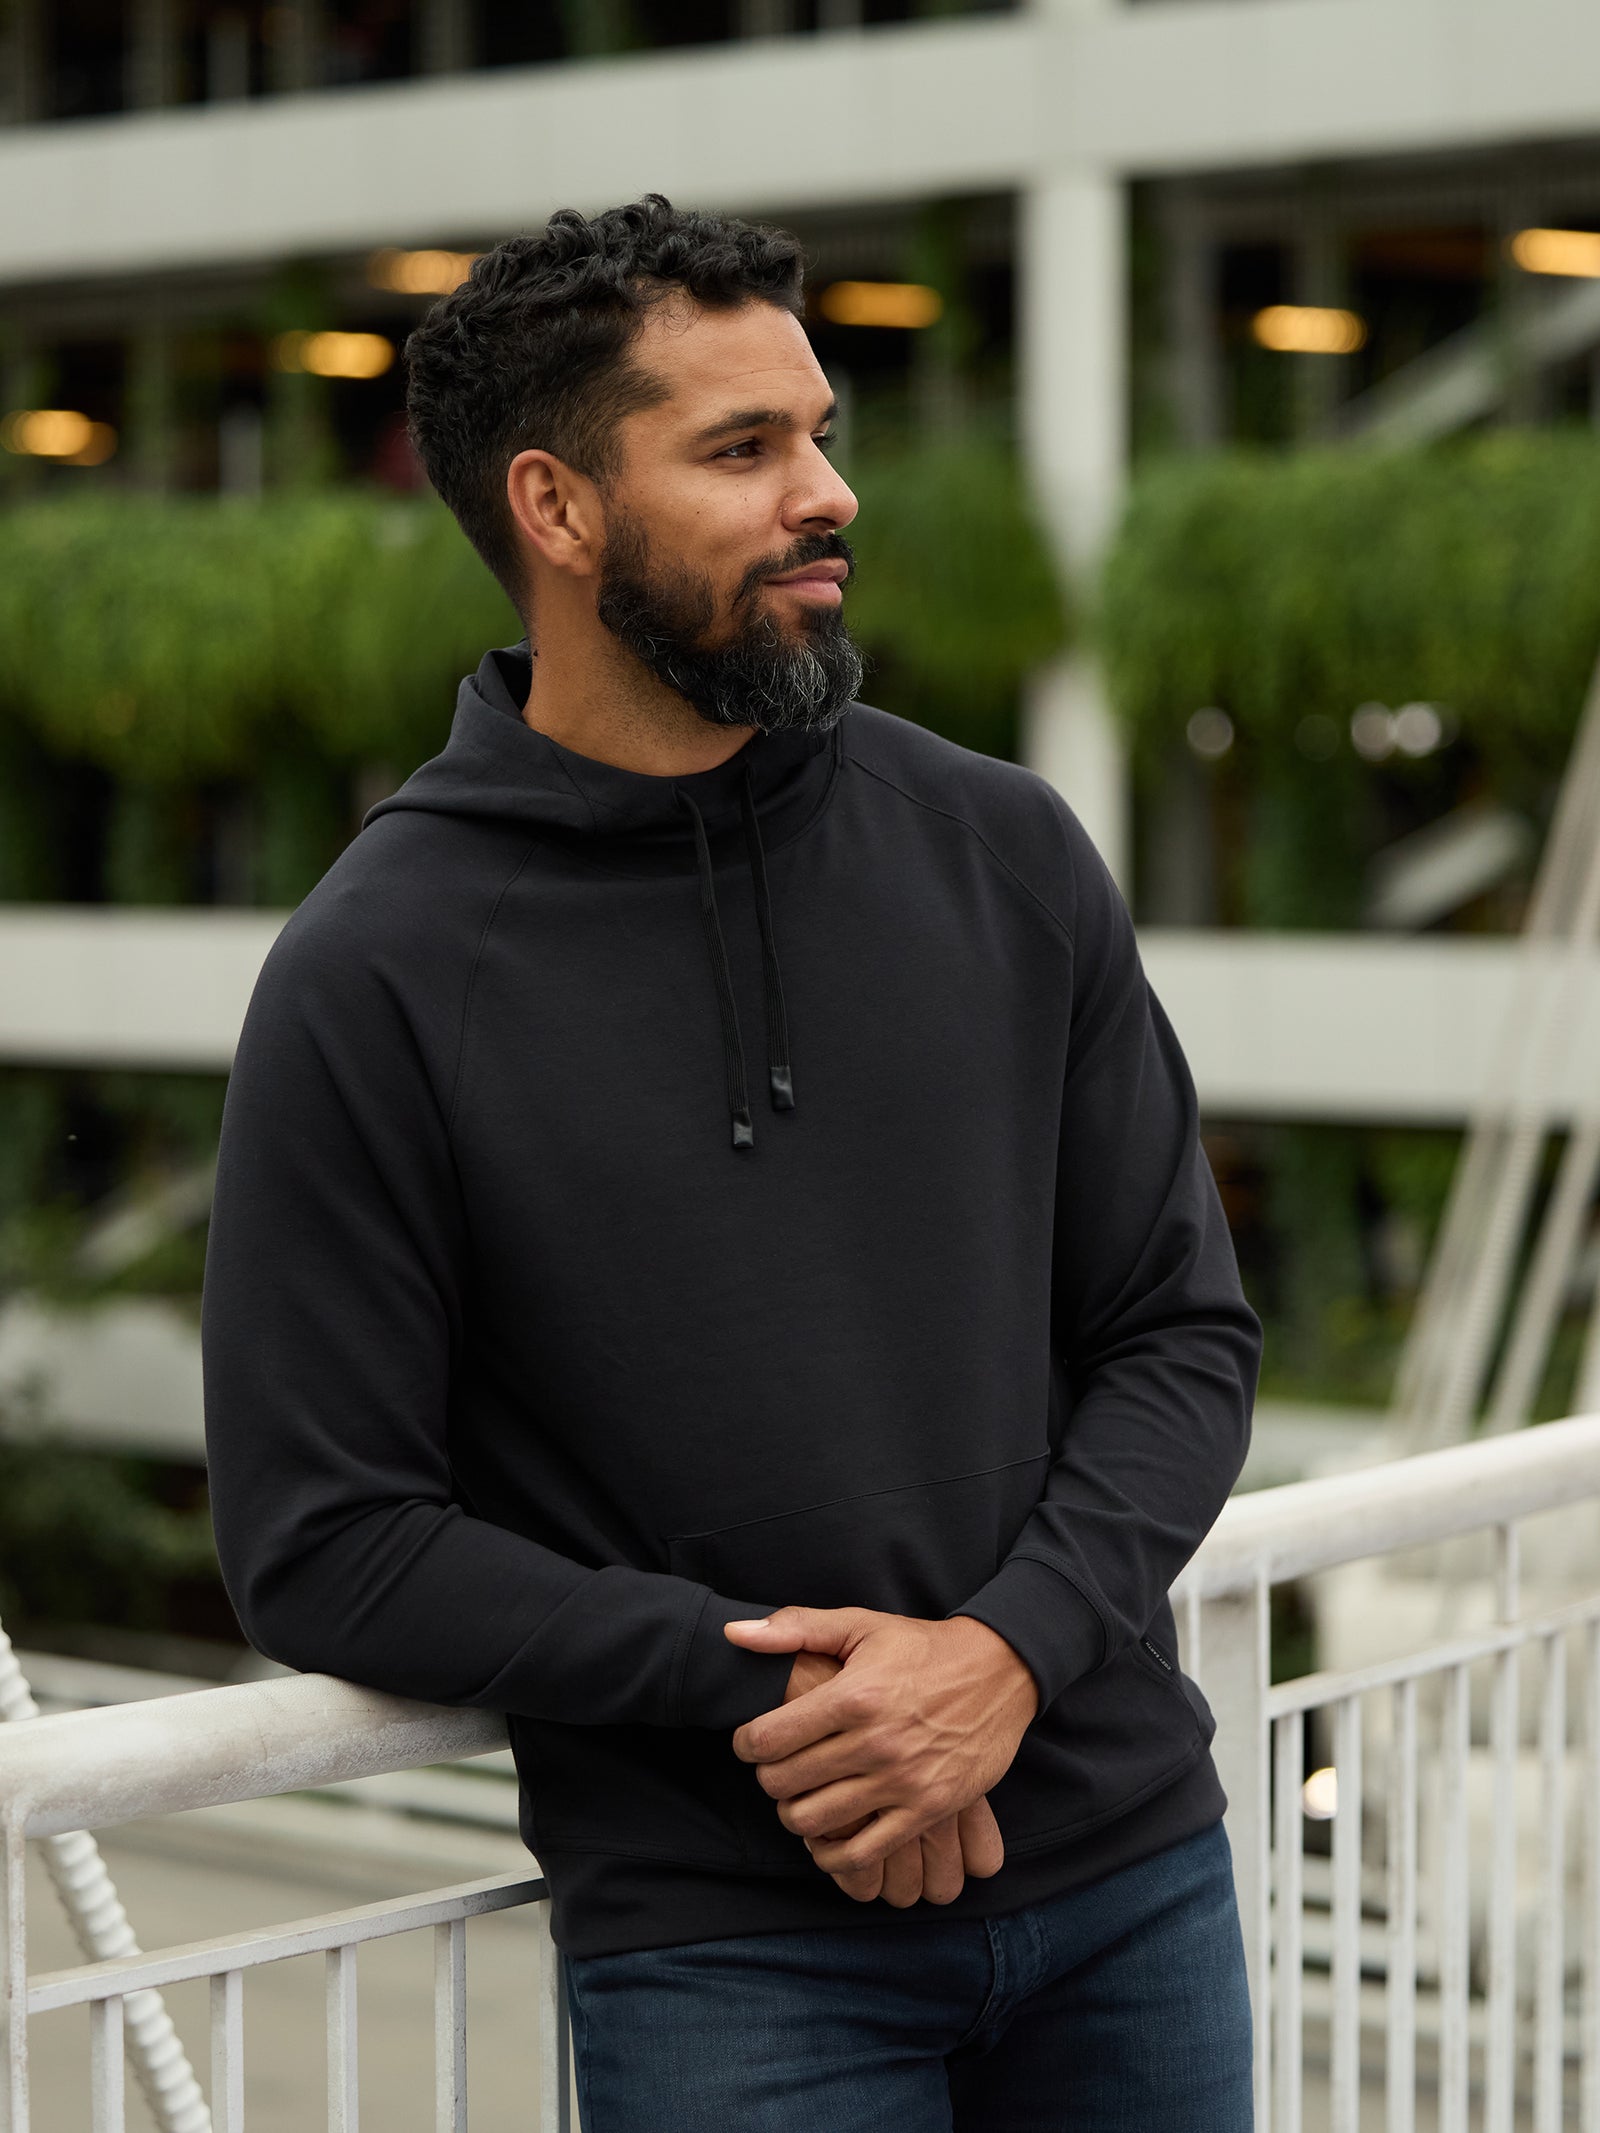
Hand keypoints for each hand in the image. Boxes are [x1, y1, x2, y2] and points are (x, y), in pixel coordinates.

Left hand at [725, 1606, 1038, 1880]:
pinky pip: (861, 1855)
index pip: (767, 1739)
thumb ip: (794, 1628)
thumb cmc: (921, 1647)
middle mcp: (875, 1742)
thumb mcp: (860, 1624)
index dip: (746, 1744)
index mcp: (853, 1695)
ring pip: (814, 1822)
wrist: (1000, 1670)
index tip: (750, 1742)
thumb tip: (733, 1633)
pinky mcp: (927, 1810)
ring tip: (801, 1796)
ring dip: (794, 1814)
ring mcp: (903, 1781)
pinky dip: (832, 1855)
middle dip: (768, 1778)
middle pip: (784, 1783)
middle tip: (777, 1768)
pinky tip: (827, 1837)